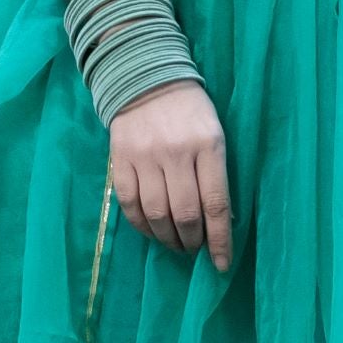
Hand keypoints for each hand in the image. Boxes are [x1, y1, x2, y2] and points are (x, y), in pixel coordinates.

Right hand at [108, 76, 233, 267]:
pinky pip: (129, 204)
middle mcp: (176, 153)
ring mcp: (145, 157)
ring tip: (176, 244)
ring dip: (168, 239)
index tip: (221, 264)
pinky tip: (151, 231)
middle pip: (184, 214)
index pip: (215, 204)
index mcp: (208, 145)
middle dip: (192, 242)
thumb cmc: (191, 110)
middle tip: (195, 249)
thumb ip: (216, 173)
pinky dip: (141, 226)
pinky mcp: (121, 159)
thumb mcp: (215, 133)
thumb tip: (218, 222)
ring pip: (156, 214)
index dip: (219, 240)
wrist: (147, 78)